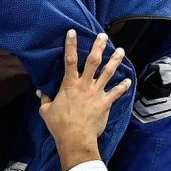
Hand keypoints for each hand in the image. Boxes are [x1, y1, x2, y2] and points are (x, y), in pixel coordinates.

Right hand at [38, 30, 129, 167]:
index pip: (69, 60)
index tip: (72, 32)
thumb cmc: (59, 125)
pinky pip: (116, 92)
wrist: (76, 138)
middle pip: (93, 61)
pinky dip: (123, 86)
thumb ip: (45, 99)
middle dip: (98, 47)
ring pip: (108, 72)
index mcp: (69, 84)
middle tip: (103, 36)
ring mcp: (97, 93)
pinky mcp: (105, 103)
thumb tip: (41, 92)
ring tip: (120, 50)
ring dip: (115, 60)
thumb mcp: (46, 111)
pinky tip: (128, 81)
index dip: (70, 45)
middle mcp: (85, 85)